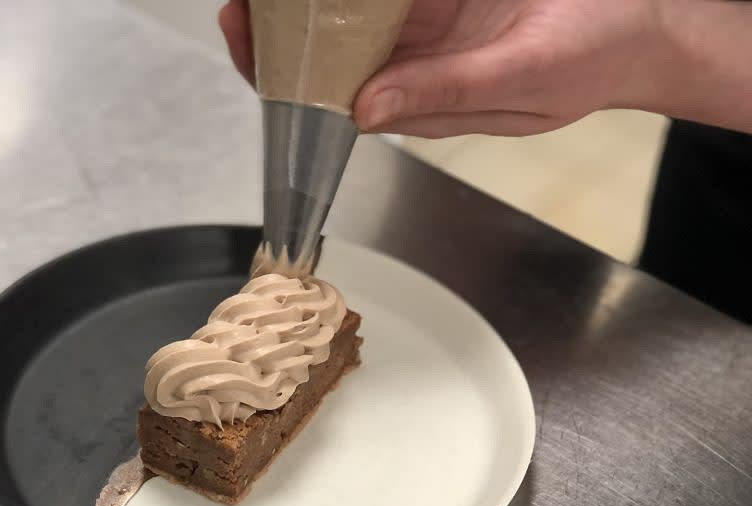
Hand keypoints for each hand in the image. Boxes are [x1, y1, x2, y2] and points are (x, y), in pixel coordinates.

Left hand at [219, 0, 673, 136]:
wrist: (646, 25)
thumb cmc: (593, 60)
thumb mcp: (522, 78)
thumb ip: (444, 93)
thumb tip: (363, 113)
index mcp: (419, 101)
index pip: (327, 98)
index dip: (276, 71)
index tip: (242, 31)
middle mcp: (411, 65)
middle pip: (325, 51)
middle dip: (276, 22)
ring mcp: (423, 25)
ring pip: (348, 10)